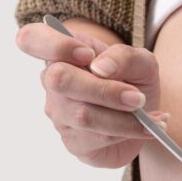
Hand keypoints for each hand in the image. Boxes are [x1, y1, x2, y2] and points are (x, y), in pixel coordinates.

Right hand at [15, 22, 168, 168]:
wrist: (144, 117)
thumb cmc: (134, 81)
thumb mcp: (141, 61)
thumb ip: (124, 56)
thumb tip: (101, 67)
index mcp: (63, 52)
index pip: (31, 39)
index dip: (54, 45)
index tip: (88, 55)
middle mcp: (53, 81)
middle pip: (59, 79)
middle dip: (105, 90)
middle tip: (138, 97)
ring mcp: (59, 113)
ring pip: (83, 114)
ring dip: (124, 117)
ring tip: (151, 115)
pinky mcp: (73, 141)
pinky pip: (98, 137)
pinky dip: (131, 132)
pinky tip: (148, 127)